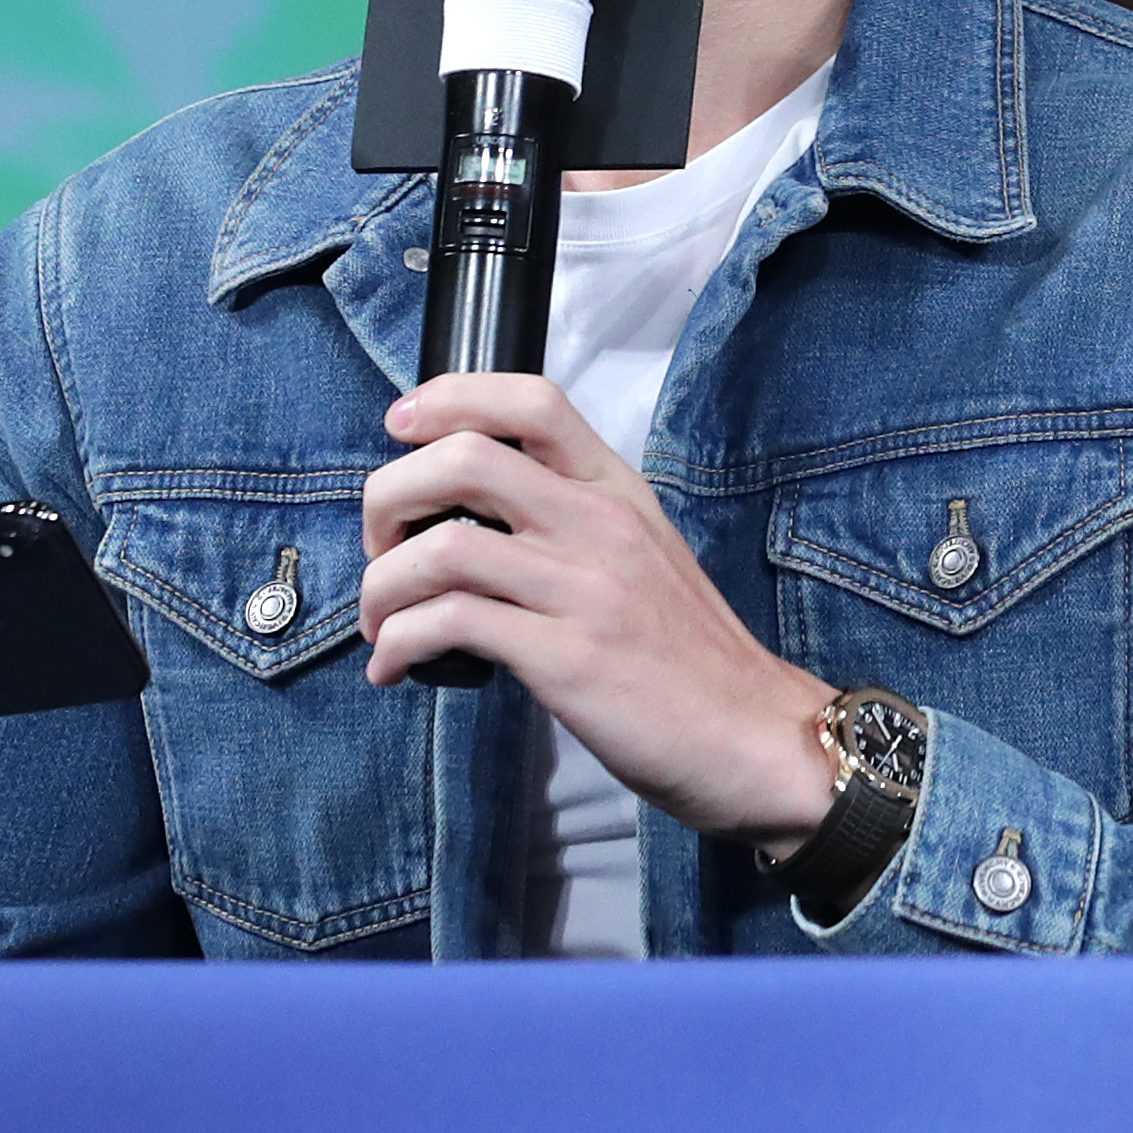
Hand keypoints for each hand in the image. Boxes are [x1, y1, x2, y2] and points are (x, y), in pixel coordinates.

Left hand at [359, 377, 840, 855]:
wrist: (754, 734)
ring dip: (380, 586)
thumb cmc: (690, 657)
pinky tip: (397, 666)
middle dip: (386, 498)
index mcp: (620, 492)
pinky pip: (447, 626)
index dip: (449, 398)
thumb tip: (471, 526)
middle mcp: (601, 525)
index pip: (533, 400)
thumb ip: (573, 526)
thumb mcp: (644, 558)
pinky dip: (398, 644)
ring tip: (380, 621)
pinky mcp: (565, 658)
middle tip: (378, 547)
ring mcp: (584, 589)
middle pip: (463, 459)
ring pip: (440, 548)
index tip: (401, 425)